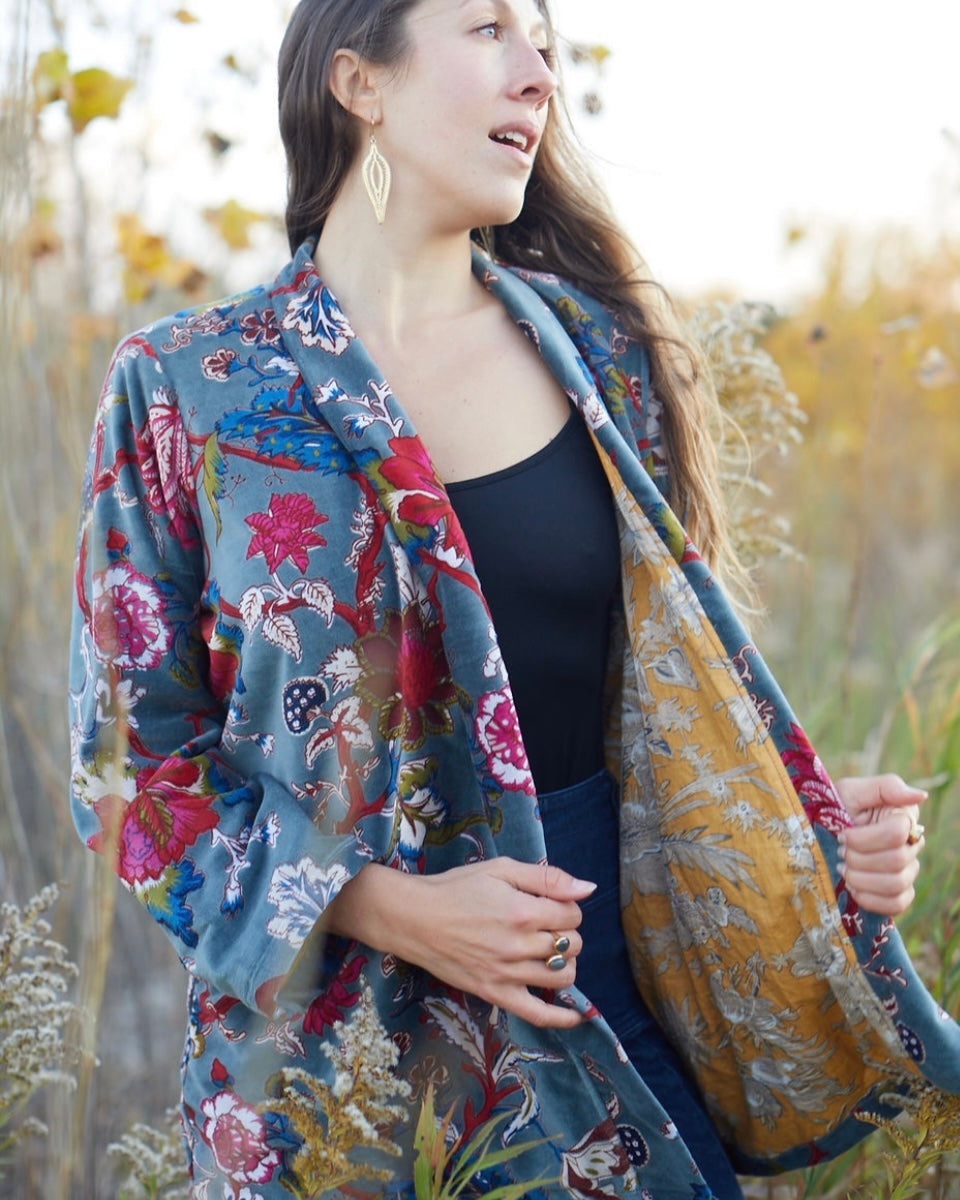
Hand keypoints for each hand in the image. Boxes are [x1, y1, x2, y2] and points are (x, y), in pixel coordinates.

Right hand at [326, 858, 594, 1028]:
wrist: (415, 918)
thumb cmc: (456, 888)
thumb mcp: (501, 869)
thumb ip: (546, 877)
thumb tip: (588, 889)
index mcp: (523, 911)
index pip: (572, 915)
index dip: (568, 907)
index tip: (552, 904)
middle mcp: (519, 945)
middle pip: (571, 945)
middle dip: (567, 932)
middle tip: (547, 925)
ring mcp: (508, 974)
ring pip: (563, 976)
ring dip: (565, 962)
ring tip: (548, 952)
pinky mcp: (495, 994)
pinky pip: (538, 1015)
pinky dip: (562, 1019)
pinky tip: (575, 1017)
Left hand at [836, 774, 926, 915]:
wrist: (818, 833)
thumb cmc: (836, 807)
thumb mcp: (851, 790)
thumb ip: (886, 787)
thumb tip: (920, 796)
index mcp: (903, 816)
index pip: (896, 834)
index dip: (864, 838)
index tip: (842, 834)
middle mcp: (911, 844)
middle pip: (895, 861)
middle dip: (858, 858)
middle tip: (840, 851)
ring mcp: (908, 869)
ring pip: (896, 884)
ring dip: (861, 879)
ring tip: (843, 869)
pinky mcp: (900, 891)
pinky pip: (897, 904)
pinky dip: (870, 899)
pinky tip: (853, 888)